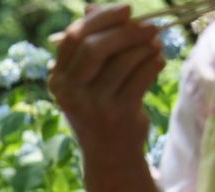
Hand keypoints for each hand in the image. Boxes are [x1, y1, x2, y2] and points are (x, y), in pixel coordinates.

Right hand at [48, 5, 163, 164]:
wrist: (109, 153)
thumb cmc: (99, 108)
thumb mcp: (88, 78)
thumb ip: (89, 43)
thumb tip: (91, 7)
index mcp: (57, 80)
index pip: (73, 37)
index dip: (101, 18)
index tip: (127, 10)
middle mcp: (69, 93)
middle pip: (95, 47)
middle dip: (127, 31)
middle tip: (150, 26)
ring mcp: (93, 106)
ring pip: (125, 59)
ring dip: (147, 48)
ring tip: (156, 47)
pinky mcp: (118, 114)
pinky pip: (143, 74)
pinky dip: (156, 63)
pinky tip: (158, 63)